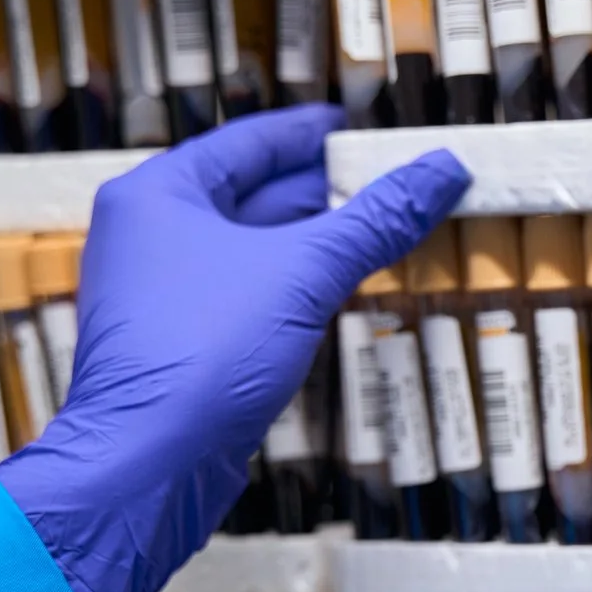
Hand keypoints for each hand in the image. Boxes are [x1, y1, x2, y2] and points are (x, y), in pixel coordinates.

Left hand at [0, 106, 468, 591]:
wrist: (146, 464)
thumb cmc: (203, 353)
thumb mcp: (304, 273)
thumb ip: (376, 220)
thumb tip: (445, 168)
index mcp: (159, 194)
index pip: (246, 143)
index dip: (308, 133)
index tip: (354, 127)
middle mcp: (149, 236)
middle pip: (249, 194)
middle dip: (320, 190)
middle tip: (386, 179)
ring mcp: (159, 295)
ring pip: (250, 250)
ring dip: (311, 242)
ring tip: (377, 229)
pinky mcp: (179, 347)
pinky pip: (245, 297)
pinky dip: (292, 287)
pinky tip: (336, 292)